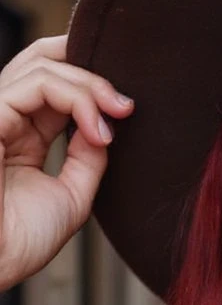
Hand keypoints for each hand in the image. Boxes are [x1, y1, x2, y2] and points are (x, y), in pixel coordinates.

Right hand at [0, 35, 134, 291]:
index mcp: (17, 136)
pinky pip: (37, 84)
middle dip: (92, 71)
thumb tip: (108, 125)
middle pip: (44, 62)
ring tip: (118, 113)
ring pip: (44, 67)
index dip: (90, 85)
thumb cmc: (21, 242)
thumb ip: (89, 157)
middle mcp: (2, 119)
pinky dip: (77, 98)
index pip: (52, 87)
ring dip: (91, 87)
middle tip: (126, 103)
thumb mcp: (72, 194)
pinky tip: (97, 130)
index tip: (126, 109)